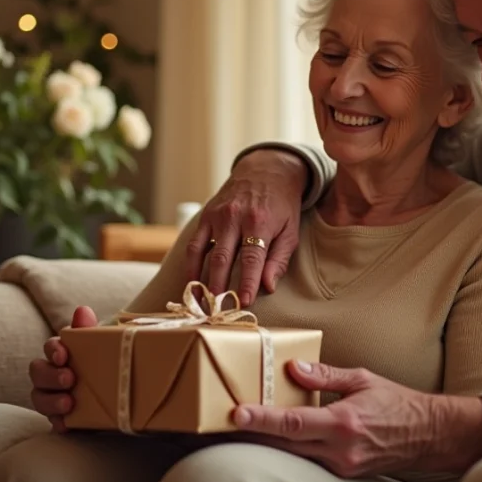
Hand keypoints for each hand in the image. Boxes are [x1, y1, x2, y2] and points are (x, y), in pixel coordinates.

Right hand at [28, 305, 96, 432]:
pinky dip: (57, 422)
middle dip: (50, 375)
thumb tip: (82, 310)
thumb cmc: (108, 367)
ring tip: (68, 403)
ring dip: (51, 400)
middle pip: (38, 371)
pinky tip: (66, 424)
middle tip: (68, 379)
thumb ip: (89, 332)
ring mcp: (54, 396)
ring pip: (39, 397)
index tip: (63, 355)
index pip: (50, 347)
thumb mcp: (104, 348)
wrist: (125, 398)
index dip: (53, 350)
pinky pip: (52, 421)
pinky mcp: (62, 417)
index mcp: (64, 354)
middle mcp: (52, 374)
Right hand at [185, 148, 308, 305]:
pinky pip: (194, 244)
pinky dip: (191, 265)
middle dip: (219, 287)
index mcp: (260, 222)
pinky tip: (192, 282)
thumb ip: (279, 259)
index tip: (243, 303)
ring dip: (200, 280)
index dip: (246, 282)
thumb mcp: (290, 230)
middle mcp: (235, 217)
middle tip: (217, 310)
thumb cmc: (282, 205)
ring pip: (203, 253)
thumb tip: (267, 287)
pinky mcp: (206, 215)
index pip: (252, 259)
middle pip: (223, 258)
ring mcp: (217, 215)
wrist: (266, 170)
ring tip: (201, 302)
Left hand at [231, 361, 481, 477]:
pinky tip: (281, 435)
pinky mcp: (344, 472)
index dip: (261, 419)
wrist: (430, 436)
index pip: (292, 423)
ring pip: (294, 454)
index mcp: (343, 423)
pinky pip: (310, 458)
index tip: (236, 413)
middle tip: (226, 419)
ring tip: (246, 424)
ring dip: (270, 440)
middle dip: (254, 432)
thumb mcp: (363, 379)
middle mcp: (340, 449)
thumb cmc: (398, 403)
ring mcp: (341, 465)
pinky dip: (293, 446)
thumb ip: (325, 376)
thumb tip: (292, 368)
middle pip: (285, 444)